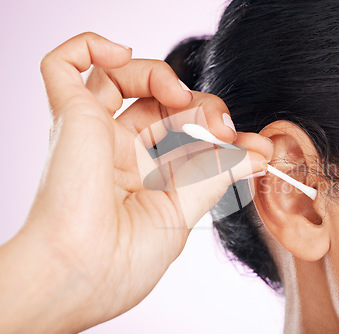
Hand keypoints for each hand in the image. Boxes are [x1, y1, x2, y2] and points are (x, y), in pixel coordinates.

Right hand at [0, 32, 271, 332]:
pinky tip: (122, 55)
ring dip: (161, 76)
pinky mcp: (68, 118)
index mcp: (144, 178)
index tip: (255, 146)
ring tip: (183, 98)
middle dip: (202, 107)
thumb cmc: (125, 262)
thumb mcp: (185, 212)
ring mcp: (92, 132)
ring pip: (121, 78)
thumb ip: (218, 174)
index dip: (220, 132)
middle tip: (224, 128)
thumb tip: (256, 154)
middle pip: (161, 104)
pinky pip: (62, 67)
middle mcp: (119, 152)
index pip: (185, 134)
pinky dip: (89, 48)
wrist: (81, 276)